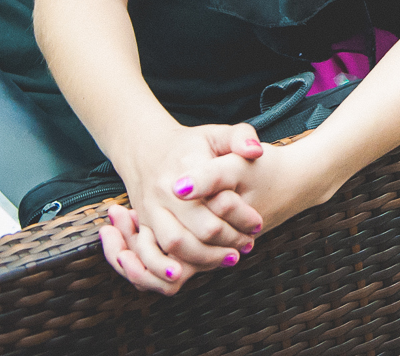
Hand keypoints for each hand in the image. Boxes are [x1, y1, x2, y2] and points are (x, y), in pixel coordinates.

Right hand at [102, 120, 266, 294]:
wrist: (145, 150)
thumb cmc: (190, 145)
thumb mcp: (216, 133)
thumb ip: (240, 137)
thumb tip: (256, 152)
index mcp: (187, 167)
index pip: (217, 199)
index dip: (241, 216)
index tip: (257, 223)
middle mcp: (164, 191)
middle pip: (199, 228)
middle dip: (228, 241)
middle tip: (248, 244)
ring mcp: (150, 210)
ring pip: (176, 245)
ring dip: (206, 258)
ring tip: (230, 258)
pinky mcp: (142, 225)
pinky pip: (155, 254)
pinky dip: (177, 266)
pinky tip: (200, 267)